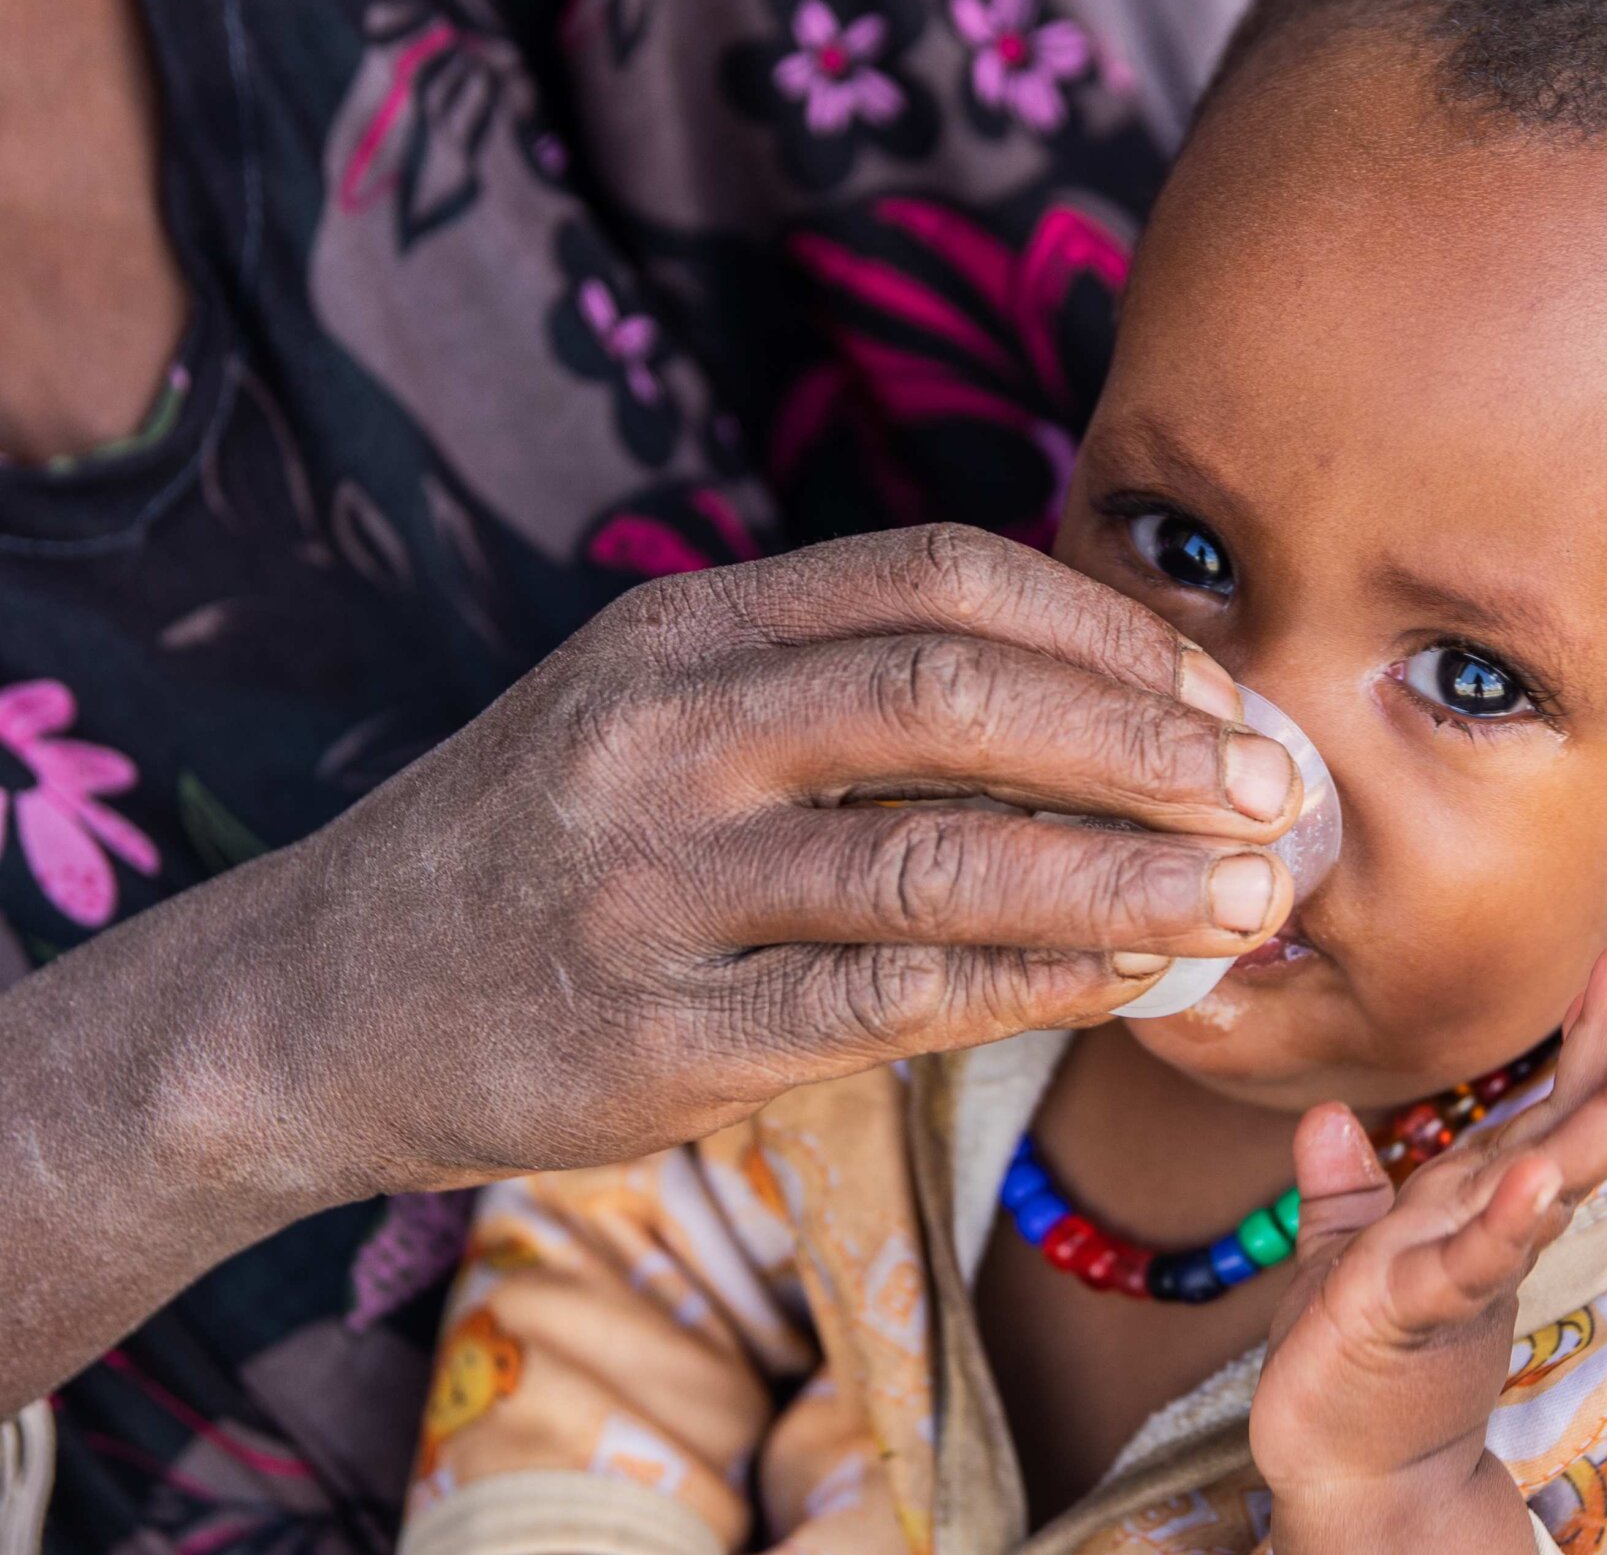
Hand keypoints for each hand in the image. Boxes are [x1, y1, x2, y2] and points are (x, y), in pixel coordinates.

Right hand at [1, 525, 1305, 1401]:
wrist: (321, 998)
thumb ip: (839, 684)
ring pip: (938, 855)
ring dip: (1124, 875)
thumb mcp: (660, 706)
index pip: (941, 580)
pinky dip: (1031, 983)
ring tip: (1249, 900)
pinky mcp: (652, 1034)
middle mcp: (666, 729)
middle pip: (959, 696)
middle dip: (1149, 744)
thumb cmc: (546, 842)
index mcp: (688, 625)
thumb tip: (1106, 714)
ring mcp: (651, 884)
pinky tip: (1129, 981)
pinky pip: (885, 998)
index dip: (1108, 632)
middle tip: (1276, 795)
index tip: (1220, 695)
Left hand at [1251, 941, 1606, 1550]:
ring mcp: (1466, 1268)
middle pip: (1566, 1126)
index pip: (1544, 1107)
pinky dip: (1506, 1222)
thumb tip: (1329, 1116)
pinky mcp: (1422, 1312)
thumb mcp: (1340, 1255)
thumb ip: (1344, 1187)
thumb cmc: (1354, 1364)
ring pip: (1547, 1182)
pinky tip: (1538, 1180)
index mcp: (1476, 1200)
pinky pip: (1471, 1260)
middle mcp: (1488, 1225)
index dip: (1588, 1035)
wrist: (1349, 1474)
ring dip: (1600, 1122)